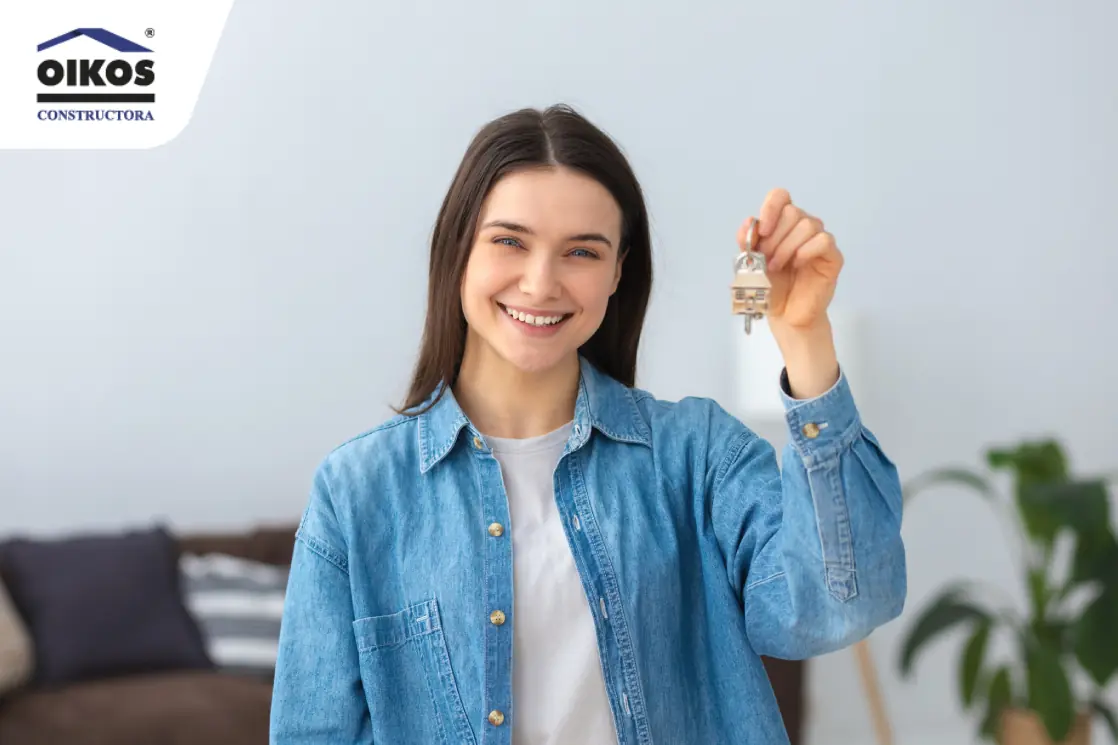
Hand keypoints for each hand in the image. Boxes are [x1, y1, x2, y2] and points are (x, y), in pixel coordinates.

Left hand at [736, 188, 842, 330]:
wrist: (785, 315)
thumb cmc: (771, 288)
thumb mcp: (751, 264)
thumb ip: (748, 242)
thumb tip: (749, 222)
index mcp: (783, 224)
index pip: (781, 197)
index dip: (771, 208)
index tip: (762, 231)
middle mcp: (803, 227)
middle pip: (792, 212)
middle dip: (774, 237)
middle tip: (766, 259)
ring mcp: (819, 240)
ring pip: (808, 225)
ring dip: (786, 247)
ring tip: (776, 267)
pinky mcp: (832, 256)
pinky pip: (823, 240)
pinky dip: (806, 250)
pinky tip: (797, 264)